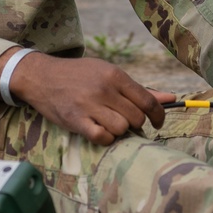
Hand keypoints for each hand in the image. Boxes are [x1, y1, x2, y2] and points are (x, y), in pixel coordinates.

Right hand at [0, 52, 173, 145]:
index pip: (148, 101)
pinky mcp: (76, 120)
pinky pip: (103, 138)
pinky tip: (99, 131)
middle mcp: (104, 89)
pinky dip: (105, 139)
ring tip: (108, 124)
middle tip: (124, 121)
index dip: (158, 116)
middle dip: (135, 124)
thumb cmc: (79, 75)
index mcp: (115, 75)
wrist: (41, 76)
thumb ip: (138, 89)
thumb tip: (170, 98)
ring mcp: (89, 105)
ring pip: (121, 129)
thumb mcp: (108, 74)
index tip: (157, 123)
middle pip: (136, 118)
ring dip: (119, 131)